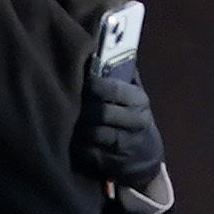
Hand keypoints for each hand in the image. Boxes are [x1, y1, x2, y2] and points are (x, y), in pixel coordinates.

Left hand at [78, 67, 170, 192]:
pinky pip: (89, 153)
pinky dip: (77, 146)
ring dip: (77, 128)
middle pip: (101, 112)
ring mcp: (126, 145)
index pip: (114, 89)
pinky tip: (71, 140)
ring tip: (66, 121)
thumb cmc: (135, 119)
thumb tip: (99, 50)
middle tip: (66, 103)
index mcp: (139, 101)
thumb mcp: (136, 97)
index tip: (79, 81)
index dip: (93, 85)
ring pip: (94, 133)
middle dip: (82, 108)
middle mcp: (136, 122)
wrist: (148, 158)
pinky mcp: (115, 164)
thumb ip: (122, 76)